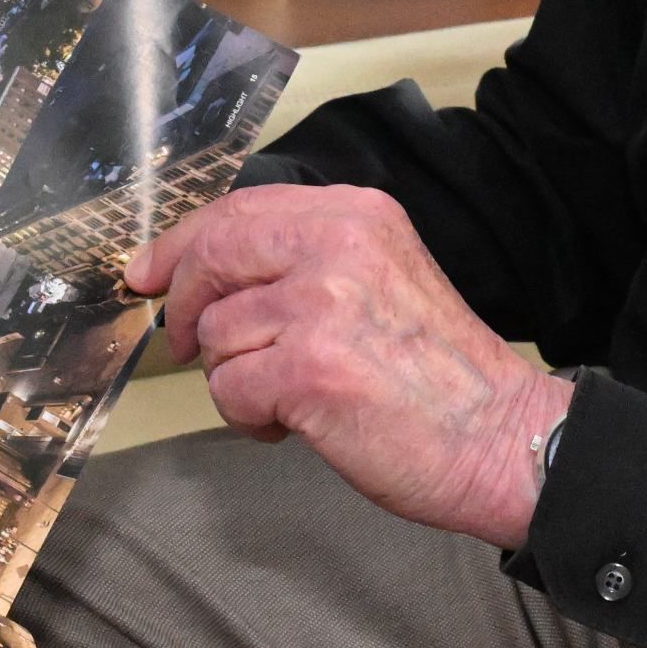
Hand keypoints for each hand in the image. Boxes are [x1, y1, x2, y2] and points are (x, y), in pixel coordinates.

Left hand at [126, 186, 573, 550]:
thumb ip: (305, 261)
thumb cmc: (437, 375)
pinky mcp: (307, 369)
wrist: (498, 438)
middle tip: (186, 345)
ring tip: (290, 397)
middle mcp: (337, 246)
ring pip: (215, 334)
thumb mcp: (381, 276)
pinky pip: (228, 389)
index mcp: (356, 214)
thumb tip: (201, 274)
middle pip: (211, 256)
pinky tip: (296, 423)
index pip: (239, 209)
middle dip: (183, 305)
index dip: (181, 243)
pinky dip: (249, 417)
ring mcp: (320, 305)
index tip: (148, 271)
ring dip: (234, 377)